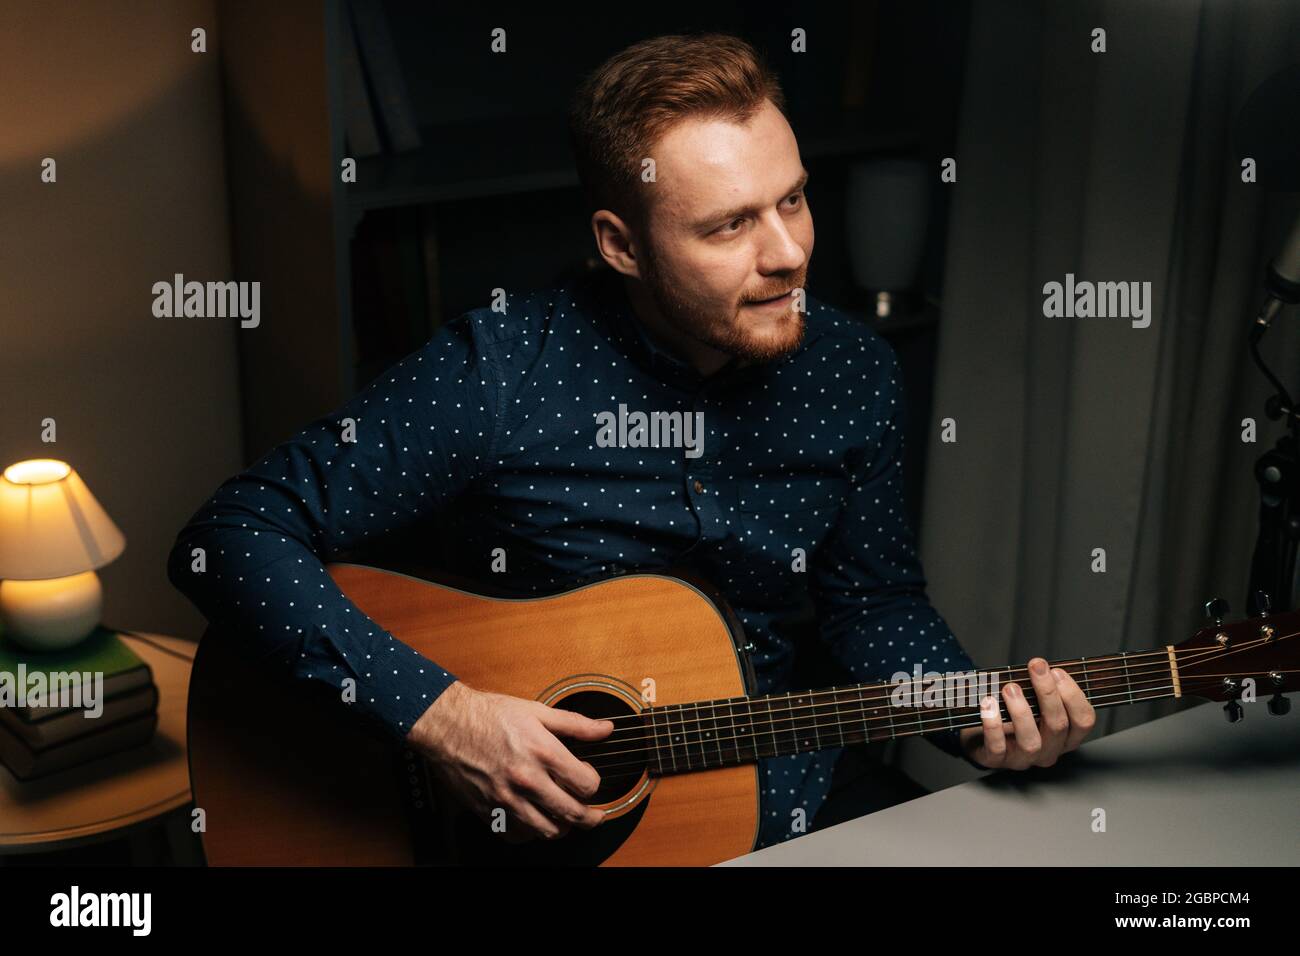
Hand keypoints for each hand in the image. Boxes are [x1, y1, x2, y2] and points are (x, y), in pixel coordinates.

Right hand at [405, 680, 613, 841]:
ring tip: (565, 818)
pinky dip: (530, 833)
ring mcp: (507, 799)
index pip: (586, 785)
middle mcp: (527, 780)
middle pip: (572, 814)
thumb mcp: (537, 711)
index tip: (588, 778)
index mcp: (543, 753)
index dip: (594, 783)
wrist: (447, 724)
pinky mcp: (488, 810)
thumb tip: (606, 729)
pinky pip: (516, 836)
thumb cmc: (490, 715)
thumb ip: (576, 724)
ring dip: (562, 827)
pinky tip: (534, 820)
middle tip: (595, 816)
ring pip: (547, 831)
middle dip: (591, 818)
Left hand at [958, 657, 1095, 769]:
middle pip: (1058, 726)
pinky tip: (988, 704)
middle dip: (1047, 692)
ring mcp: (1023, 759)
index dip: (1073, 695)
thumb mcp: (1035, 701)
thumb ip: (1044, 688)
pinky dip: (993, 725)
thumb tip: (1042, 666)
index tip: (1057, 671)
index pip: (1084, 721)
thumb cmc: (1013, 714)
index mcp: (1065, 736)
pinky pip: (997, 748)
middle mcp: (1049, 750)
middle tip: (1035, 667)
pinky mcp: (996, 761)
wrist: (981, 736)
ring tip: (1010, 688)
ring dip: (1021, 712)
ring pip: (1030, 741)